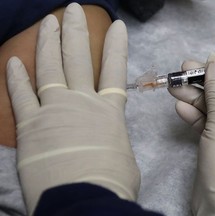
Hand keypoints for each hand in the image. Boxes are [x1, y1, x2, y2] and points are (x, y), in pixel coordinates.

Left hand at [6, 3, 139, 213]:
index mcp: (108, 112)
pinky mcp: (31, 124)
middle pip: (78, 59)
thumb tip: (107, 139)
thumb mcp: (122, 157)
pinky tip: (13, 60)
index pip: (115, 70)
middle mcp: (82, 103)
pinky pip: (22, 94)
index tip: (116, 27)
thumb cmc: (111, 182)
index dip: (116, 46)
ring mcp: (54, 110)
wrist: (84, 200)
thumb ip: (112, 140)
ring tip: (48, 21)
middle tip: (72, 9)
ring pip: (50, 68)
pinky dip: (17, 76)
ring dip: (48, 42)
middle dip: (76, 31)